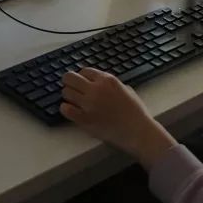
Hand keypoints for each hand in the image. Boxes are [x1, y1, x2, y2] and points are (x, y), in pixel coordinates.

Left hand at [62, 68, 177, 168]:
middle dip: (69, 82)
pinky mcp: (84, 119)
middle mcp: (96, 89)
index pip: (84, 71)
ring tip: (74, 101)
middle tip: (72, 88)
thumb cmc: (135, 112)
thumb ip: (110, 84)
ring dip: (68, 96)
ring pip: (66, 92)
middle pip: (70, 77)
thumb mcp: (126, 89)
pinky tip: (71, 110)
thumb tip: (98, 83)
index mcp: (107, 80)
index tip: (82, 82)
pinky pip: (65, 109)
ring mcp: (89, 104)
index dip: (82, 77)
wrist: (138, 132)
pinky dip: (66, 108)